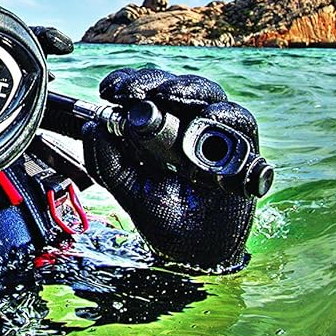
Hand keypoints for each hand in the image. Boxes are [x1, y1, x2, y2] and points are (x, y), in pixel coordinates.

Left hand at [83, 67, 261, 271]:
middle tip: (131, 91)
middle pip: (170, 86)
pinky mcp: (243, 145)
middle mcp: (185, 123)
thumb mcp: (131, 192)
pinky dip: (224, 116)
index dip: (126, 84)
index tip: (108, 91)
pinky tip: (208, 117)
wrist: (201, 253)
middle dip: (150, 82)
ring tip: (168, 96)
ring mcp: (214, 132)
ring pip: (205, 94)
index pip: (142, 93)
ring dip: (185, 90)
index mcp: (155, 129)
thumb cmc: (169, 218)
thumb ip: (109, 163)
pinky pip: (238, 121)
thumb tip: (93, 126)